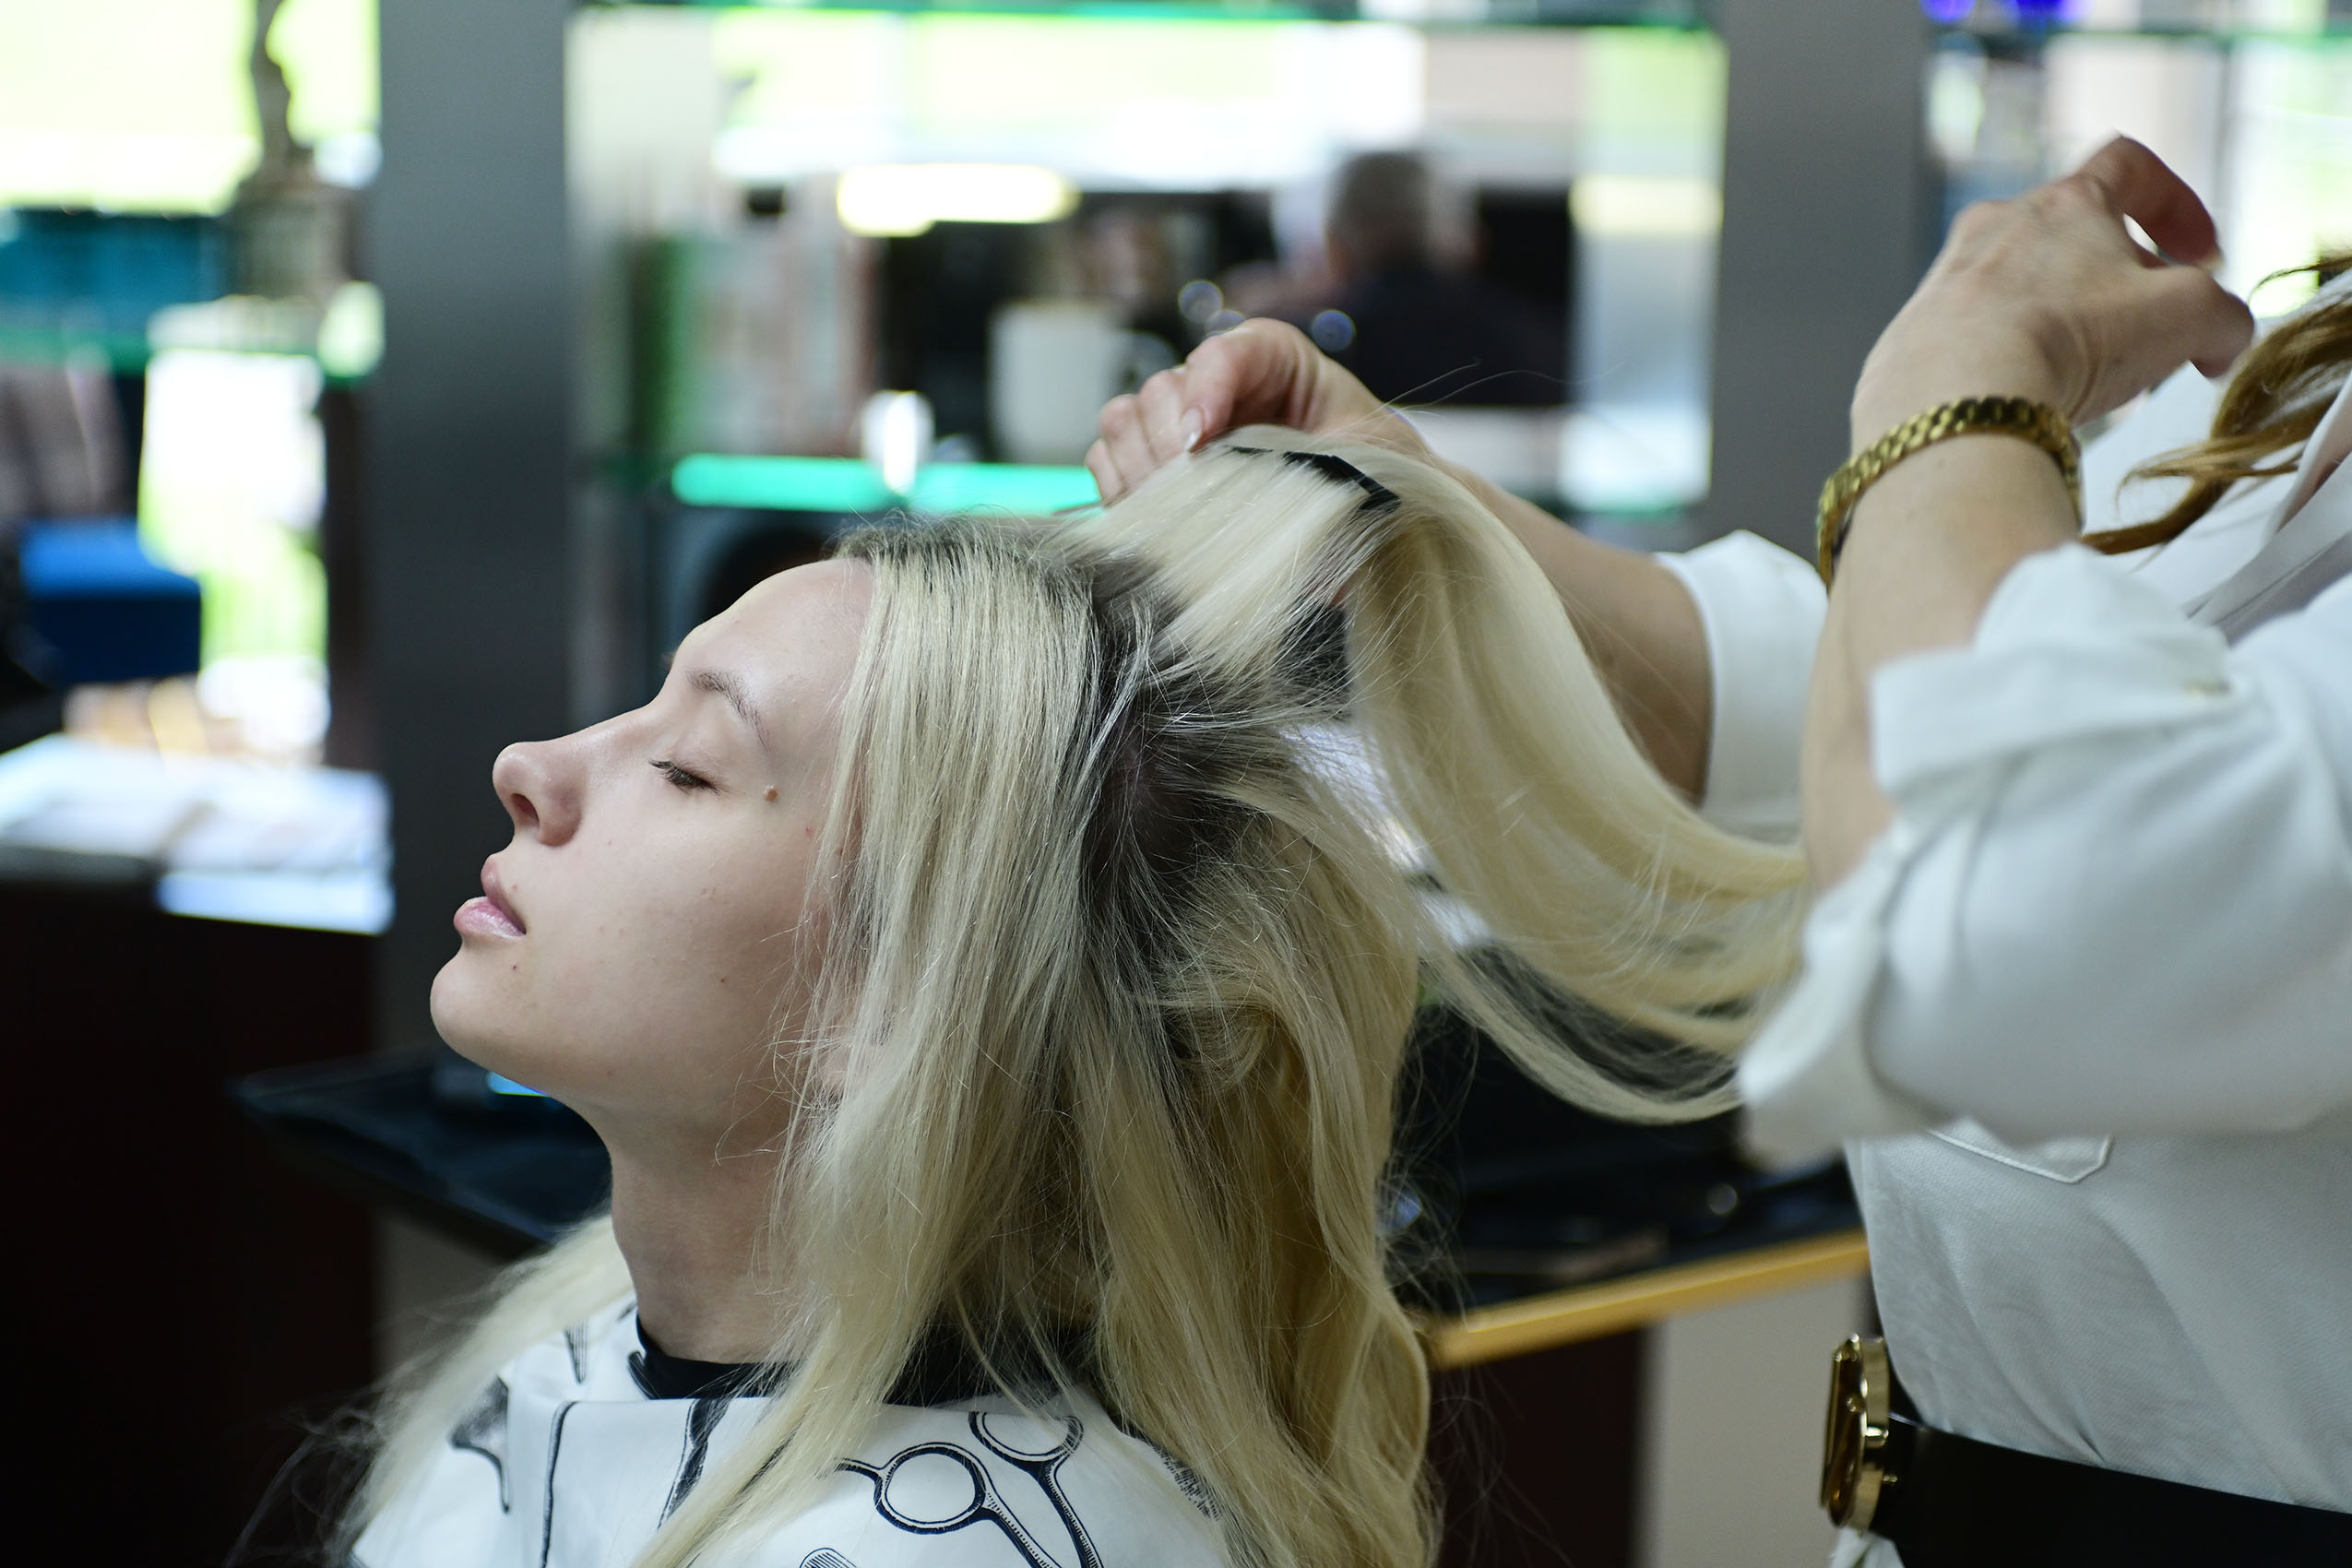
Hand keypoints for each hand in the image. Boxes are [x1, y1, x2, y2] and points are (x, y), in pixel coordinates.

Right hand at [1085, 318, 1422, 501]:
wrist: (1373, 510)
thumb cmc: (1376, 475)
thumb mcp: (1372, 458)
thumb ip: (1334, 464)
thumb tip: (1291, 512)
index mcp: (1273, 359)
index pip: (1222, 352)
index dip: (1204, 389)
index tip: (1201, 442)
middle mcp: (1218, 382)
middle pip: (1160, 390)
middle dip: (1167, 445)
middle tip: (1189, 493)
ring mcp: (1180, 420)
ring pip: (1124, 422)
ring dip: (1139, 469)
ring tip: (1174, 510)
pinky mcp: (1154, 462)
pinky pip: (1107, 461)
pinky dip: (1119, 489)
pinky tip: (1153, 518)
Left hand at [1851, 137, 2254, 449]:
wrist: (1956, 404)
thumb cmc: (2074, 341)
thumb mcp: (2190, 317)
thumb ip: (2224, 317)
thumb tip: (2217, 342)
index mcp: (2063, 203)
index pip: (2130, 165)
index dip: (2177, 204)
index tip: (2200, 256)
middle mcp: (1994, 229)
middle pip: (2074, 238)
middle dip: (2121, 282)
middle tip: (2147, 337)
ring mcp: (1944, 283)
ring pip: (2021, 290)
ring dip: (2064, 323)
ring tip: (2086, 378)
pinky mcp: (1910, 339)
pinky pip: (1973, 340)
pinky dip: (2008, 361)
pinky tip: (2025, 401)